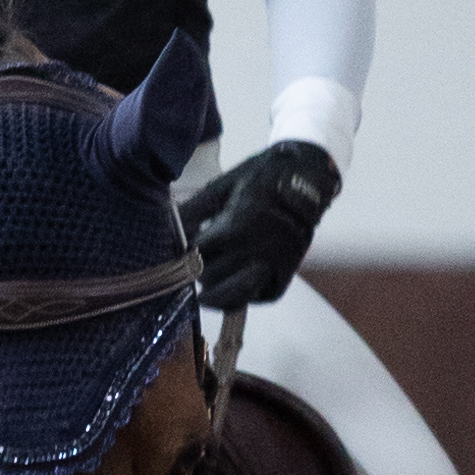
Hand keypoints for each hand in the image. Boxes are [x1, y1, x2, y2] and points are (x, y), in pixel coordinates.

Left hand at [179, 138, 338, 309]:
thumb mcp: (224, 186)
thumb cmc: (261, 177)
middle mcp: (259, 247)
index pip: (198, 253)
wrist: (308, 177)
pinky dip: (245, 296)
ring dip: (217, 296)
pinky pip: (262, 296)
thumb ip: (193, 210)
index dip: (184, 255)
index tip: (179, 253)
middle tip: (193, 266)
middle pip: (214, 276)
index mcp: (239, 223)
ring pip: (238, 295)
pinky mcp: (288, 271)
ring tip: (205, 293)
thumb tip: (165, 229)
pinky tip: (233, 287)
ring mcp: (276, 263)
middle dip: (198, 273)